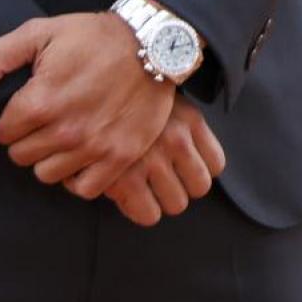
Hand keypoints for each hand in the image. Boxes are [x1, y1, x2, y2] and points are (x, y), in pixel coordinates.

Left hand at [0, 12, 173, 191]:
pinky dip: (77, 175)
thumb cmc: (91, 37)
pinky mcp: (118, 158)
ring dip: (49, 157)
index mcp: (41, 100)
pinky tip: (80, 153)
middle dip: (26, 138)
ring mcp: (93, 148)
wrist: (149, 44)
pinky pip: (82, 188)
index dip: (8, 119)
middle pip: (21, 157)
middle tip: (43, 118)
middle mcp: (65, 131)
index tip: (23, 106)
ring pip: (47, 174)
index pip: (2, 133)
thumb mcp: (39, 33)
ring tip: (61, 134)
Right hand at [97, 94, 225, 225]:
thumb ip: (179, 126)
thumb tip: (192, 162)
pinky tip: (124, 190)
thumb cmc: (122, 98)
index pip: (216, 164)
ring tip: (140, 181)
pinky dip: (137, 208)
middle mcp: (176, 137)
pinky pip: (148, 214)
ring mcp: (152, 158)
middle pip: (199, 187)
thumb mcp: (160, 100)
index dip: (196, 167)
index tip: (180, 164)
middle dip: (179, 184)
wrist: (84, 87)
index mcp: (189, 117)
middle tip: (157, 173)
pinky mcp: (126, 178)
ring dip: (159, 198)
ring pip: (176, 204)